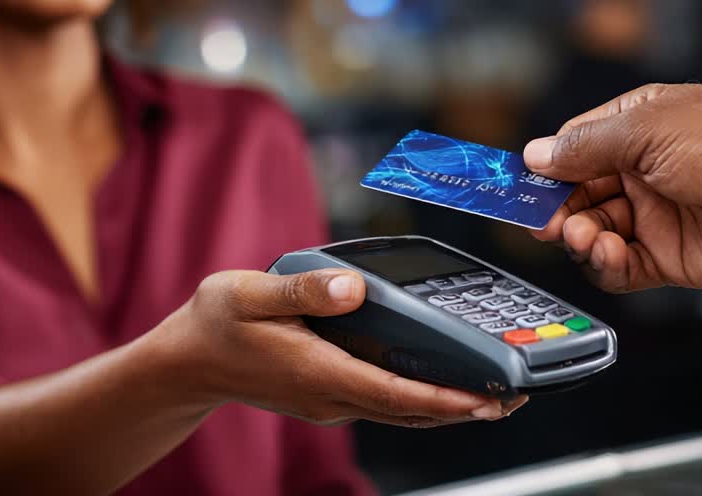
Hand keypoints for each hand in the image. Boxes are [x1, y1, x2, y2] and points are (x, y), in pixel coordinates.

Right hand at [161, 269, 526, 427]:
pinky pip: (385, 402)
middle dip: (466, 408)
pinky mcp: (327, 394)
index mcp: (319, 371)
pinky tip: (439, 381)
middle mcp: (331, 395)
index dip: (447, 400)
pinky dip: (421, 398)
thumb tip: (352, 288)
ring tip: (494, 393)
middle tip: (516, 395)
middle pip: (411, 412)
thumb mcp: (248, 294)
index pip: (396, 395)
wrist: (185, 363)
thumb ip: (302, 291)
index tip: (491, 399)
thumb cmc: (215, 324)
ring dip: (448, 407)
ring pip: (401, 412)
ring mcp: (330, 400)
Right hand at [524, 84, 701, 294]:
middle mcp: (648, 168)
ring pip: (595, 228)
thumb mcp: (647, 132)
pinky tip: (607, 253)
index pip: (579, 142)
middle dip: (557, 205)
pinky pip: (620, 264)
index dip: (549, 163)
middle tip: (540, 219)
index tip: (520, 183)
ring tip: (580, 235)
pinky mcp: (668, 256)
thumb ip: (586, 147)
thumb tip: (538, 154)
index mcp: (645, 124)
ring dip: (579, 234)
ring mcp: (658, 213)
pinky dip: (605, 262)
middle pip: (580, 189)